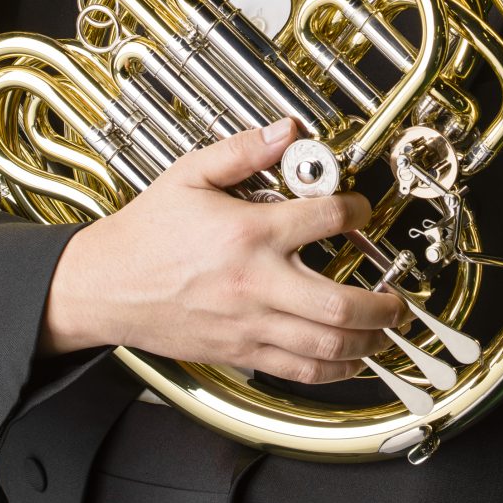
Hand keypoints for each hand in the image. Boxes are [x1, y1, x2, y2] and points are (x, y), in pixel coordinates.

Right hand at [37, 117, 404, 382]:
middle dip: (382, 305)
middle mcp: (256, 284)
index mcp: (248, 234)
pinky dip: (334, 370)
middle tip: (397, 298)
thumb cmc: (145, 235)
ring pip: (326, 346)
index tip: (361, 209)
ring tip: (383, 330)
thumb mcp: (189, 175)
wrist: (104, 287)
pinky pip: (298, 372)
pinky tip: (349, 360)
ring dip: (368, 342)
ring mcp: (249, 326)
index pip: (324, 219)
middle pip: (340, 304)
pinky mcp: (239, 354)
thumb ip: (242, 151)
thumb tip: (285, 131)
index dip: (356, 210)